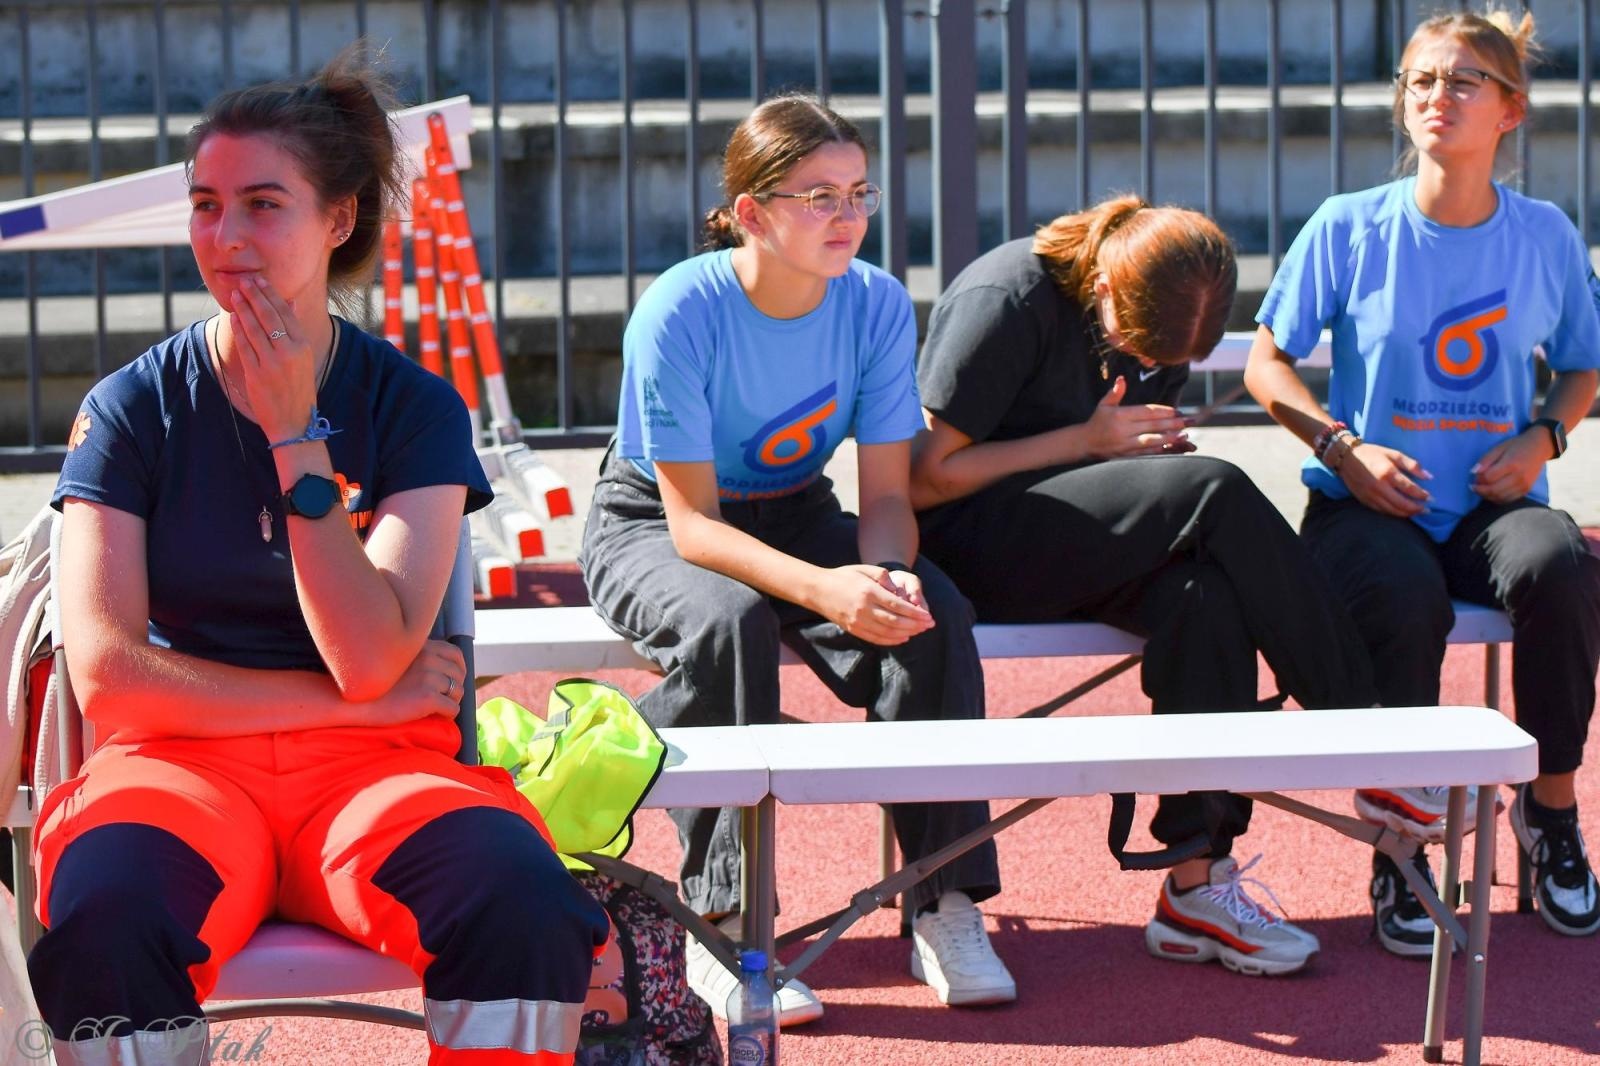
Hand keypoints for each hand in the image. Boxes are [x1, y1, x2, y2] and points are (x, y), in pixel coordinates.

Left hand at [229, 275, 318, 440]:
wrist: (294, 422)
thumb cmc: (299, 389)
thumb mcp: (303, 358)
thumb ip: (295, 330)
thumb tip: (290, 303)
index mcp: (303, 346)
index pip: (285, 313)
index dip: (270, 295)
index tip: (260, 281)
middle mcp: (289, 352)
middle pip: (269, 316)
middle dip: (254, 296)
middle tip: (243, 281)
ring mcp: (272, 363)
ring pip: (254, 328)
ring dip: (243, 309)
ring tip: (235, 294)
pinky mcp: (257, 373)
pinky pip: (245, 346)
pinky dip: (238, 329)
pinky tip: (233, 317)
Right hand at [366, 639, 465, 724]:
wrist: (354, 701)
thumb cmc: (374, 683)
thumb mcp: (397, 659)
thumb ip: (418, 657)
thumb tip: (442, 670)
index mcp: (422, 647)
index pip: (456, 654)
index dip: (459, 668)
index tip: (452, 679)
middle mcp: (428, 659)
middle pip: (459, 674)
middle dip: (455, 687)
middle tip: (444, 697)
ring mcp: (428, 677)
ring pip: (458, 692)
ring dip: (451, 701)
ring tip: (437, 707)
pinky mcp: (427, 697)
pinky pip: (453, 709)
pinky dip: (448, 714)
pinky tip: (438, 716)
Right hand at [814, 565, 934, 645]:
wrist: (818, 590)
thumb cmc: (844, 576)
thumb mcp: (864, 568)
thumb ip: (883, 576)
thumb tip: (898, 591)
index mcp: (868, 592)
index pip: (897, 605)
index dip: (915, 613)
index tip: (928, 616)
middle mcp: (864, 609)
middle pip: (895, 622)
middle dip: (915, 625)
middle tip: (928, 625)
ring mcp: (857, 621)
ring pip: (887, 633)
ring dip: (906, 634)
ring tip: (919, 631)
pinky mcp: (853, 629)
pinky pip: (876, 639)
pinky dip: (891, 641)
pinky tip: (903, 638)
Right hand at [1084, 376, 1193, 459]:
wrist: (1083, 444)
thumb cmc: (1096, 422)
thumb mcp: (1103, 405)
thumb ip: (1115, 392)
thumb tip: (1122, 379)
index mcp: (1120, 415)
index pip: (1146, 412)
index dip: (1163, 411)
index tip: (1177, 411)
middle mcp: (1123, 430)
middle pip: (1152, 426)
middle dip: (1172, 423)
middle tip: (1189, 421)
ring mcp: (1125, 444)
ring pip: (1152, 441)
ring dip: (1170, 438)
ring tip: (1184, 434)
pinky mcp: (1126, 455)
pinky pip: (1146, 453)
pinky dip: (1160, 451)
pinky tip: (1172, 447)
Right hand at [1339, 442, 1431, 516]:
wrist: (1345, 458)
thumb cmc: (1371, 453)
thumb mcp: (1393, 453)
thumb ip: (1411, 465)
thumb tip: (1429, 477)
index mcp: (1388, 473)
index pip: (1410, 489)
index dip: (1422, 495)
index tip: (1431, 498)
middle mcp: (1379, 487)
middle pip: (1402, 504)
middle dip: (1417, 508)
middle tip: (1427, 509)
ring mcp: (1371, 495)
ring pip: (1392, 510)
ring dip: (1407, 514)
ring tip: (1417, 512)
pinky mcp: (1365, 500)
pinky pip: (1382, 511)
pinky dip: (1394, 513)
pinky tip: (1401, 512)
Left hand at [1470, 429, 1549, 503]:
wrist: (1539, 448)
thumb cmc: (1516, 445)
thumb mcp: (1499, 448)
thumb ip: (1486, 460)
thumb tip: (1473, 472)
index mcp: (1511, 464)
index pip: (1488, 478)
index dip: (1478, 480)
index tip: (1473, 477)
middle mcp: (1519, 477)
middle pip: (1493, 490)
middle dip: (1480, 490)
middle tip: (1473, 486)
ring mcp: (1524, 485)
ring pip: (1500, 498)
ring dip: (1487, 496)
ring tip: (1481, 489)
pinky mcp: (1526, 490)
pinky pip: (1508, 500)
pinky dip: (1497, 499)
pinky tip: (1491, 492)